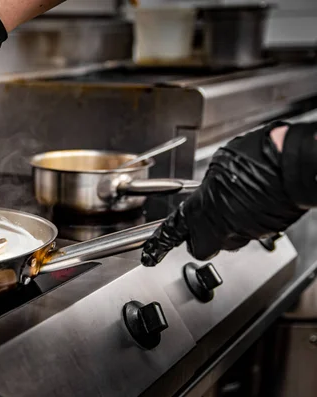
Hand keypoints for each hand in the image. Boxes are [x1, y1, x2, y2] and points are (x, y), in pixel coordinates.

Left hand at [141, 122, 307, 265]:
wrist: (289, 164)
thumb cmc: (254, 160)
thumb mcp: (216, 166)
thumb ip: (207, 187)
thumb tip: (212, 192)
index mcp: (198, 211)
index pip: (170, 234)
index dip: (157, 246)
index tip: (149, 256)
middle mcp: (219, 230)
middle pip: (200, 246)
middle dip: (200, 236)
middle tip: (207, 218)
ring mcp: (243, 235)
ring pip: (228, 240)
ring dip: (228, 225)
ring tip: (237, 200)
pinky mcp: (264, 234)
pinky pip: (249, 232)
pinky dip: (248, 220)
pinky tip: (254, 201)